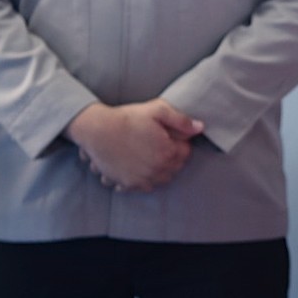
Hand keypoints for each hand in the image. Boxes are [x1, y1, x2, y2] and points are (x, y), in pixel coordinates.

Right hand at [67, 100, 204, 191]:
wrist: (97, 130)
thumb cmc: (127, 118)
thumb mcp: (158, 110)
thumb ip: (181, 120)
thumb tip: (200, 128)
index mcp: (168, 153)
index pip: (185, 152)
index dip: (178, 142)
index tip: (167, 135)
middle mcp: (157, 170)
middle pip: (174, 167)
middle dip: (170, 156)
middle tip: (157, 143)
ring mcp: (142, 179)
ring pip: (161, 179)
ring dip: (158, 169)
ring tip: (147, 154)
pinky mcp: (128, 184)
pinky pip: (143, 186)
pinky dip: (142, 179)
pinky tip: (136, 166)